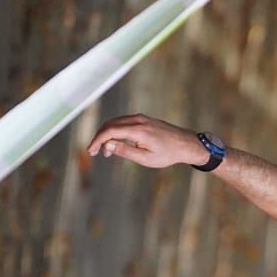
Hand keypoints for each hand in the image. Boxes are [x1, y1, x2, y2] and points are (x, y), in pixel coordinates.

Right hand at [86, 114, 207, 170]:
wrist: (185, 144)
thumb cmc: (167, 154)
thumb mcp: (145, 158)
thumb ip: (124, 151)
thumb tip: (107, 144)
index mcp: (137, 130)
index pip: (109, 131)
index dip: (97, 141)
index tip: (91, 151)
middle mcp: (137, 120)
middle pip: (109, 124)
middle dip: (100, 138)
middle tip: (96, 153)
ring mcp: (140, 118)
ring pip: (115, 122)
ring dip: (107, 135)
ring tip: (107, 151)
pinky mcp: (143, 119)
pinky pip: (123, 122)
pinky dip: (115, 131)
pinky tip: (116, 143)